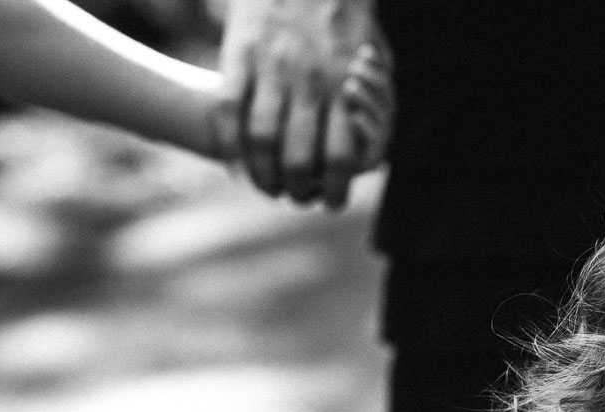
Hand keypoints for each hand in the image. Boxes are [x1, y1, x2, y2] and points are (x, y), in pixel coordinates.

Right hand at [213, 0, 393, 207]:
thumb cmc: (344, 17)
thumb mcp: (372, 56)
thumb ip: (375, 99)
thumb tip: (376, 143)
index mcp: (345, 87)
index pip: (340, 157)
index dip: (334, 189)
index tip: (328, 201)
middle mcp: (310, 82)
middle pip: (298, 158)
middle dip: (295, 189)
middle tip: (293, 197)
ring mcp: (272, 69)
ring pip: (261, 140)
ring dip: (261, 174)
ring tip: (266, 187)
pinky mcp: (240, 54)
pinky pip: (228, 109)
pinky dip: (228, 144)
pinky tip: (235, 164)